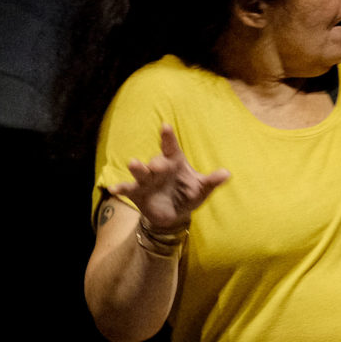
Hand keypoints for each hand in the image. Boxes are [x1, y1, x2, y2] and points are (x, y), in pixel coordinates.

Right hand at [106, 121, 232, 233]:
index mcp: (175, 163)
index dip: (168, 137)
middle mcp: (159, 169)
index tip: (165, 126)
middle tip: (158, 166)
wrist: (174, 215)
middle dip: (156, 162)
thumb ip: (211, 182)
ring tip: (133, 163)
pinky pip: (128, 188)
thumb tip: (227, 174)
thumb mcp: (201, 189)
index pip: (172, 148)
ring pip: (141, 171)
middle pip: (156, 161)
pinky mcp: (137, 192)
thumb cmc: (188, 195)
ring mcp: (147, 180)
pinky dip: (120, 188)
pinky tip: (114, 189)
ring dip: (137, 168)